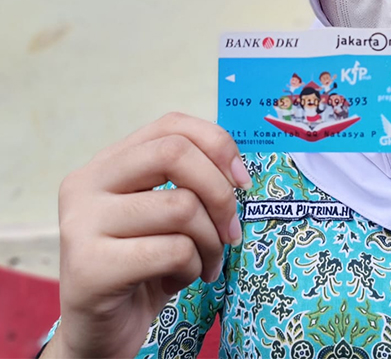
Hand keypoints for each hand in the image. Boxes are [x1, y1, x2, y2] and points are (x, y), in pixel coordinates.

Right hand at [43, 113, 251, 358]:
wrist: (102, 332)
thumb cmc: (144, 266)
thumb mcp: (166, 214)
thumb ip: (188, 181)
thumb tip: (238, 172)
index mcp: (107, 164)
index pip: (170, 124)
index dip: (217, 145)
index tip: (242, 181)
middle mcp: (86, 184)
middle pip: (175, 153)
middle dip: (220, 193)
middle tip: (231, 231)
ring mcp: (81, 224)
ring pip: (182, 206)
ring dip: (212, 242)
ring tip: (206, 264)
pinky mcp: (90, 267)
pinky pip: (173, 251)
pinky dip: (193, 268)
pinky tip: (179, 282)